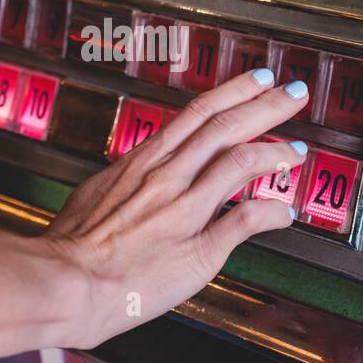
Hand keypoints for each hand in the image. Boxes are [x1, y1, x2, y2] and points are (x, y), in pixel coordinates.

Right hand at [45, 68, 309, 348]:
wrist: (64, 282)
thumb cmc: (72, 246)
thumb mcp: (97, 192)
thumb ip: (129, 180)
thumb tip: (141, 173)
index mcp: (143, 162)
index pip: (198, 113)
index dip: (234, 92)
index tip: (257, 80)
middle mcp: (167, 177)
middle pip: (226, 126)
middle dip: (267, 105)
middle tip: (295, 92)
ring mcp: (184, 210)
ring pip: (240, 162)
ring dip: (276, 151)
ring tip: (298, 149)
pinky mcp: (197, 248)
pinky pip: (245, 220)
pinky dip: (272, 212)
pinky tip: (285, 212)